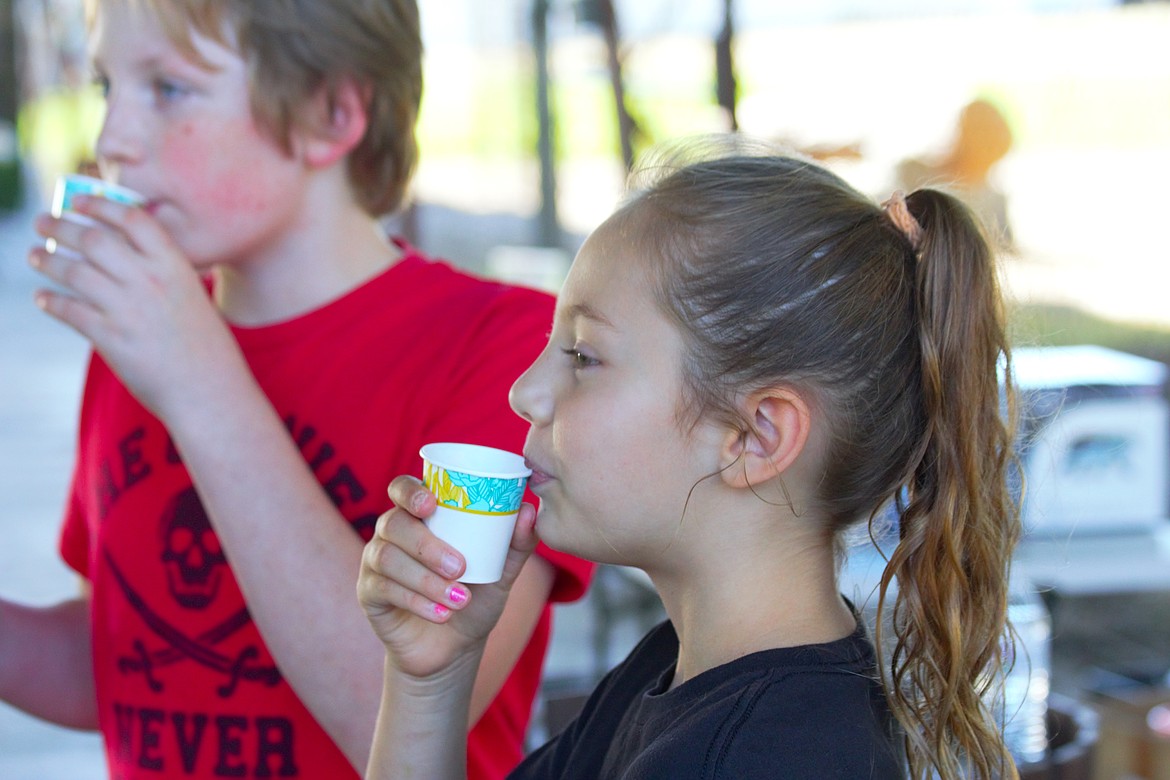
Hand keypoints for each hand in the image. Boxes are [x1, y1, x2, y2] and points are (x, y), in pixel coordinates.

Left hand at [27, 196, 239, 417]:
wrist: (210, 391)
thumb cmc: (205, 346)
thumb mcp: (193, 297)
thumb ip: (162, 274)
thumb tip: (121, 255)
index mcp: (175, 266)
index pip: (132, 219)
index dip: (101, 205)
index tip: (79, 201)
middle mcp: (150, 282)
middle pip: (94, 239)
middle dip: (61, 226)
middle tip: (43, 221)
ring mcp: (128, 309)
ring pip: (74, 271)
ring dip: (47, 260)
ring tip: (35, 255)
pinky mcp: (110, 338)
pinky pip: (69, 310)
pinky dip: (51, 301)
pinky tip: (43, 298)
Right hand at [358, 475, 538, 679]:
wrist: (456, 647)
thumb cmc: (476, 597)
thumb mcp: (501, 572)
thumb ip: (515, 543)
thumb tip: (529, 510)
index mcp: (420, 517)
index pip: (402, 489)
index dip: (410, 492)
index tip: (432, 505)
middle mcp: (392, 533)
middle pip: (394, 524)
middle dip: (427, 545)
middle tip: (460, 567)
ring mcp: (375, 563)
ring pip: (387, 558)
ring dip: (426, 580)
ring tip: (459, 599)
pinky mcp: (369, 594)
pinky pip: (383, 589)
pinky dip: (416, 602)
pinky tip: (442, 615)